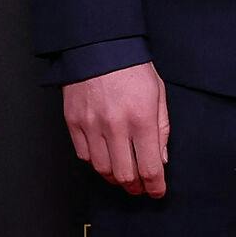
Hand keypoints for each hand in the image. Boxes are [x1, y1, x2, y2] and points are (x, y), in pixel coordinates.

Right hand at [63, 61, 170, 197]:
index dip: (155, 185)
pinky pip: (84, 155)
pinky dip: (96, 161)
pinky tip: (105, 157)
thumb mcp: (158, 92)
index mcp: (141, 117)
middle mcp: (115, 125)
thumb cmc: (132, 66)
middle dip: (135, 186)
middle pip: (124, 174)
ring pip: (102, 169)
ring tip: (124, 175)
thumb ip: (162, 127)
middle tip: (141, 187)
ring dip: (115, 177)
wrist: (98, 45)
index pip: (149, 166)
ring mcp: (91, 125)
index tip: (157, 191)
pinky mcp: (73, 122)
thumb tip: (161, 158)